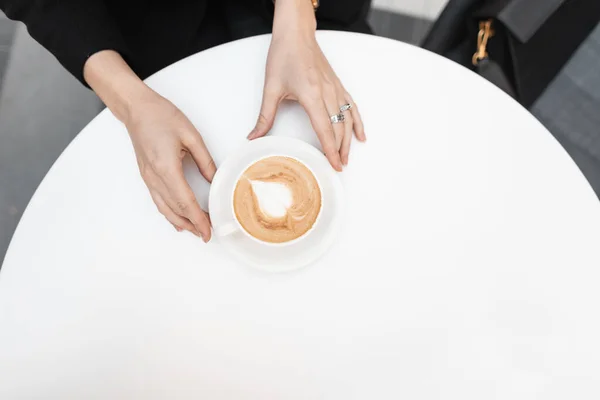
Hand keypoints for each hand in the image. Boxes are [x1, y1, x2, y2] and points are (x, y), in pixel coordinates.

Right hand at [84, 51, 215, 240]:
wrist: (136, 108)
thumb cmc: (161, 116)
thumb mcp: (191, 136)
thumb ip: (205, 161)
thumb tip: (214, 180)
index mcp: (167, 168)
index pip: (186, 202)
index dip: (198, 219)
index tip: (208, 230)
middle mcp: (155, 177)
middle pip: (175, 209)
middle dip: (192, 224)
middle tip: (206, 234)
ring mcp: (148, 178)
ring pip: (164, 208)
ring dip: (180, 221)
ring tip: (195, 230)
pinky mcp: (146, 175)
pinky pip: (158, 200)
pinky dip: (169, 212)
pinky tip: (177, 218)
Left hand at [247, 0, 365, 169]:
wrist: (296, 34)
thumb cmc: (284, 55)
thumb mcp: (271, 88)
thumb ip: (265, 116)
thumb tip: (254, 137)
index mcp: (312, 95)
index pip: (325, 130)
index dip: (330, 150)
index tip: (334, 165)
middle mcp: (327, 93)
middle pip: (339, 128)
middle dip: (340, 150)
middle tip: (340, 167)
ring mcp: (335, 89)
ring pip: (347, 120)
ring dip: (349, 140)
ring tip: (347, 156)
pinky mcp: (338, 85)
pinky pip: (352, 107)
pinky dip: (357, 122)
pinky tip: (360, 134)